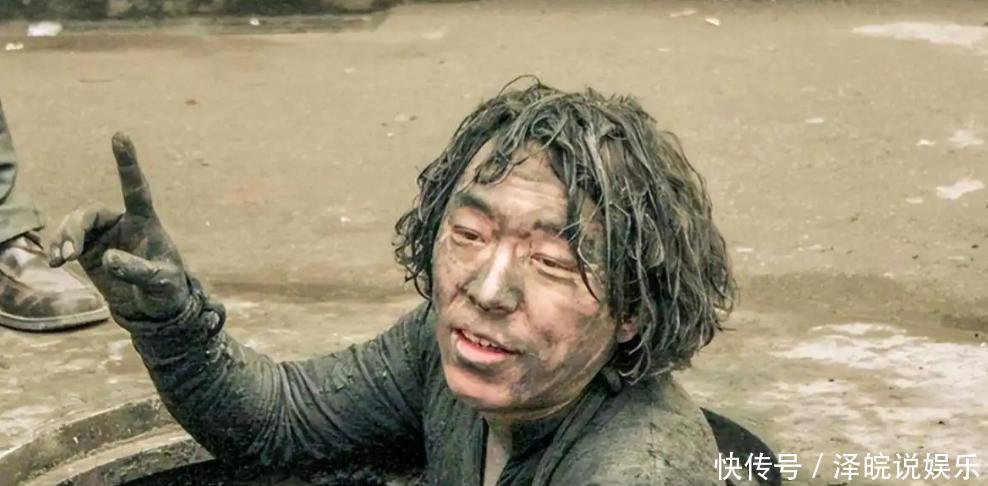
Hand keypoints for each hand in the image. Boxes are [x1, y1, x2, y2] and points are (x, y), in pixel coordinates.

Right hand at [48, 133, 189, 321]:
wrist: (155, 309)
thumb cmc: (166, 290)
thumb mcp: (159, 281)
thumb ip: (137, 269)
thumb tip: (107, 258)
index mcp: (146, 222)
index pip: (136, 188)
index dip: (127, 163)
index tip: (120, 136)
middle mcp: (122, 223)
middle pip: (91, 212)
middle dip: (76, 227)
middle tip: (70, 252)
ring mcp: (103, 236)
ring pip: (75, 224)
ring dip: (64, 237)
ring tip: (62, 259)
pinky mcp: (89, 251)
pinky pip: (67, 241)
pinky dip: (59, 247)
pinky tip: (56, 261)